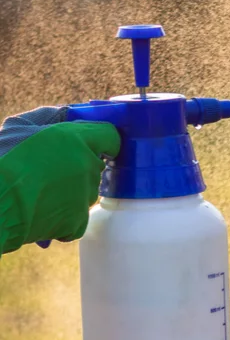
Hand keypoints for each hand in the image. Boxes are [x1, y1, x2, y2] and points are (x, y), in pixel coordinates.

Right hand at [0, 106, 119, 253]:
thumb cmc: (2, 161)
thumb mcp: (19, 126)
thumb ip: (49, 118)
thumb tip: (67, 116)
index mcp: (76, 139)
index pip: (110, 137)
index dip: (103, 140)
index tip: (97, 145)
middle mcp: (88, 167)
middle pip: (95, 165)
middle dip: (79, 166)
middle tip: (51, 171)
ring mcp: (85, 196)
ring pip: (86, 191)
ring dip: (71, 191)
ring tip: (41, 192)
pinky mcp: (78, 223)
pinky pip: (78, 218)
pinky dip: (65, 217)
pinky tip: (43, 211)